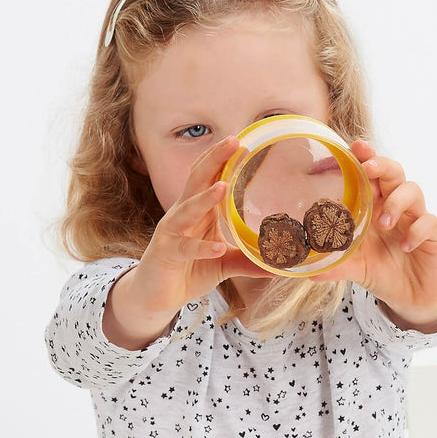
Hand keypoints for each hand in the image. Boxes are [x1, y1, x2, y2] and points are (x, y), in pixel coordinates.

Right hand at [104, 136, 267, 347]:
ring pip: (188, 210)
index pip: (208, 177)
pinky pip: (185, 248)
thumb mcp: (223, 263)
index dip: (223, 159)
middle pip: (196, 180)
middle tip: (233, 141)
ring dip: (205, 198)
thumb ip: (248, 260)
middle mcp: (182, 215)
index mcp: (197, 211)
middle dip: (214, 159)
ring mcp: (172, 233)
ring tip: (222, 187)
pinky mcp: (166, 254)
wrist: (156, 296)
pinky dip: (202, 247)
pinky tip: (218, 247)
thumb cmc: (188, 271)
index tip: (244, 143)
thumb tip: (280, 264)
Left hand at [314, 140, 436, 331]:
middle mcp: (395, 206)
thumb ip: (335, 265)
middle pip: (393, 172)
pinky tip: (405, 245)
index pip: (370, 174)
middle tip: (369, 169)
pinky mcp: (433, 234)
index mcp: (374, 206)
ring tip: (383, 223)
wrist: (410, 297)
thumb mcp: (354, 268)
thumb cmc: (381, 271)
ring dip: (397, 202)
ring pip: (413, 190)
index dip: (365, 158)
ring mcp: (415, 218)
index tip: (354, 147)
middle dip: (382, 165)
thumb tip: (307, 271)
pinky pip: (430, 222)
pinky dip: (417, 231)